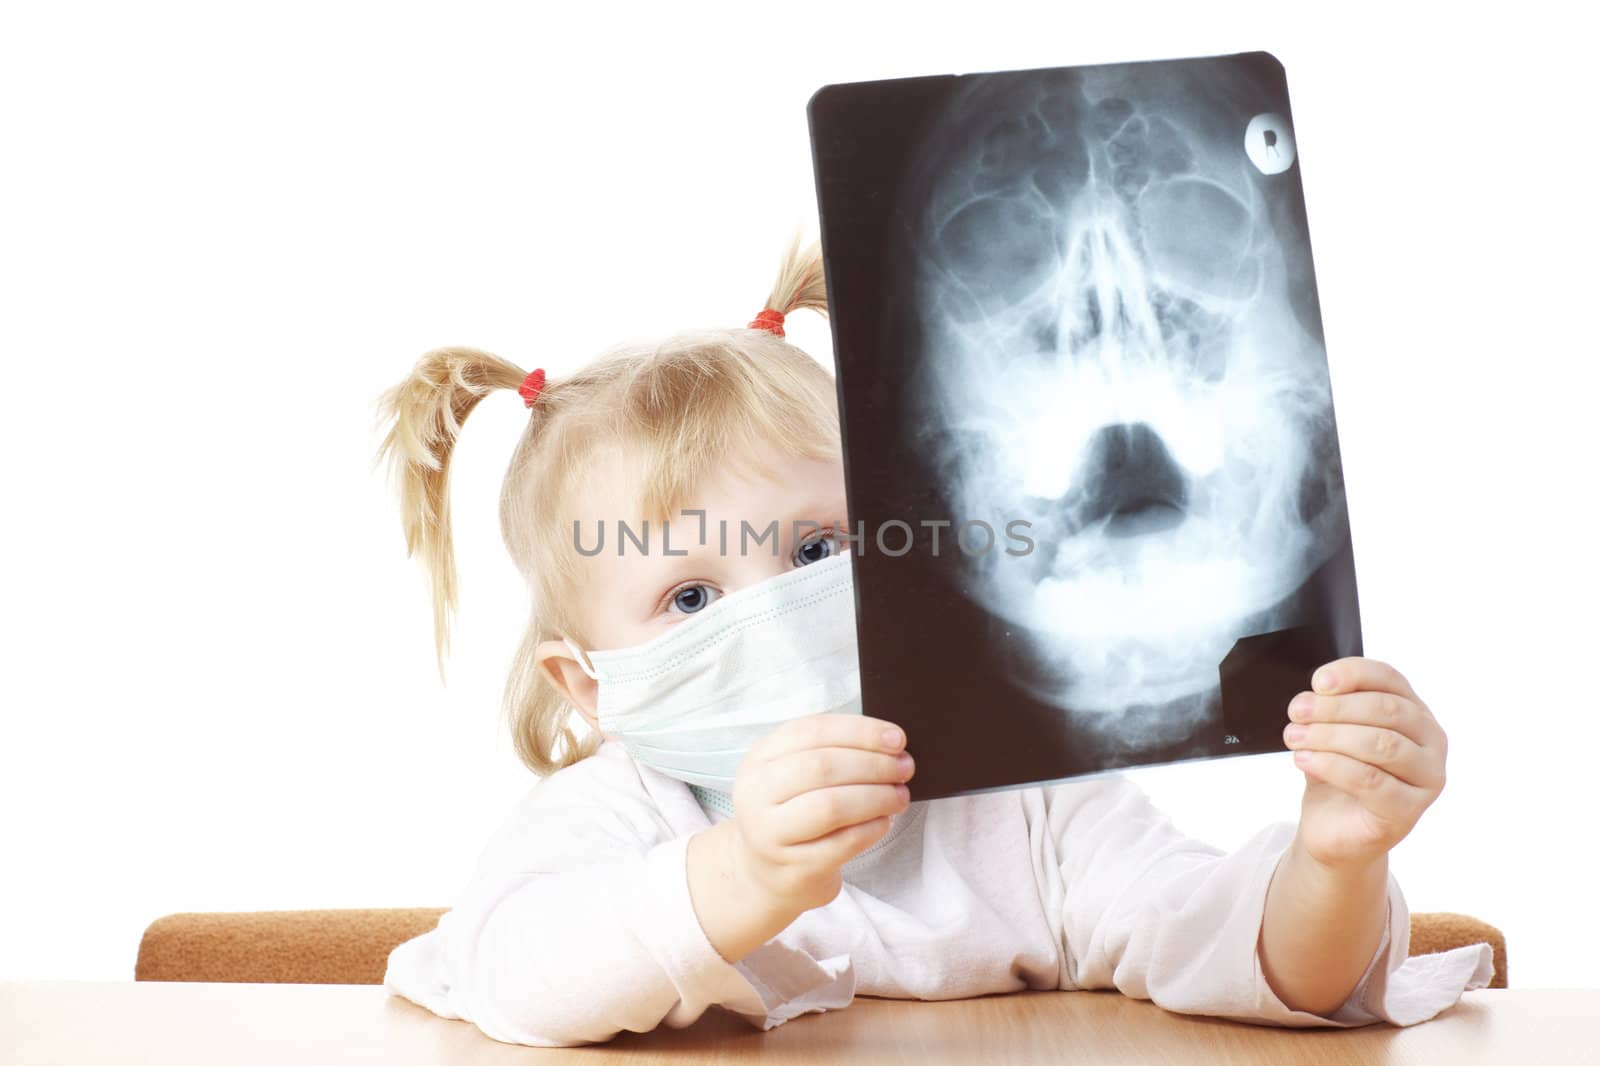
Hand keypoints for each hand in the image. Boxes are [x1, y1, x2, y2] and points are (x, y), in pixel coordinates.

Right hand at [728, 713, 913, 918]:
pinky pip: (844, 843)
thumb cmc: (792, 813)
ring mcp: (770, 834)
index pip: (812, 732)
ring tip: (899, 796)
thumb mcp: (793, 775)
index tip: (897, 738)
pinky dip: (873, 828)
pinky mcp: (794, 868)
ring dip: (877, 797)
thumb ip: (831, 752)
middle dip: (873, 764)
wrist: (766, 873)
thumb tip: (890, 743)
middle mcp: (756, 794)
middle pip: (823, 767)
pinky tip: (885, 821)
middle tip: (904, 768)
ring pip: (833, 806)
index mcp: (759, 759)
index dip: (860, 731)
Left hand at [1282, 656, 1447, 870]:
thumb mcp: (1333, 732)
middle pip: (1386, 710)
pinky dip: (1331, 765)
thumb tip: (1319, 691)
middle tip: (1297, 711)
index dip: (1353, 674)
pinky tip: (1305, 760)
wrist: (1334, 830)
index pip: (1390, 679)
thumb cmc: (1337, 774)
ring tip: (1295, 737)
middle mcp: (1431, 742)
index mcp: (1416, 713)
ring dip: (1329, 736)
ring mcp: (1427, 778)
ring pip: (1380, 744)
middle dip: (1334, 707)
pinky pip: (1370, 780)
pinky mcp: (1409, 810)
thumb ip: (1334, 707)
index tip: (1318, 681)